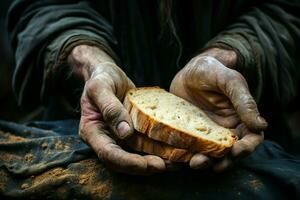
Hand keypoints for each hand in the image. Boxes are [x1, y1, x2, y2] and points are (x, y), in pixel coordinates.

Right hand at [68, 45, 167, 174]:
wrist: (108, 73)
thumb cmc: (101, 77)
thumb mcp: (101, 87)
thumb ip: (110, 108)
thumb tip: (125, 132)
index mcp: (92, 131)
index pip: (108, 154)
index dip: (127, 162)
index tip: (146, 165)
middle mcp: (106, 139)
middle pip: (123, 162)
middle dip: (144, 167)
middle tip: (165, 166)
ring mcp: (119, 137)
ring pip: (136, 157)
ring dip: (154, 162)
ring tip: (175, 163)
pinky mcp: (132, 133)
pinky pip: (144, 145)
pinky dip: (158, 150)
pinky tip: (174, 151)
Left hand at [170, 48, 267, 171]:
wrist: (187, 71)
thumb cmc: (211, 71)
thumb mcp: (229, 80)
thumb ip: (244, 101)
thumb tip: (261, 125)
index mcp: (241, 118)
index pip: (251, 139)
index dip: (247, 148)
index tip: (237, 151)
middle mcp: (226, 129)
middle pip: (230, 152)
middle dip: (224, 161)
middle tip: (215, 165)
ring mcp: (207, 133)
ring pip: (210, 153)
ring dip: (206, 161)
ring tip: (196, 163)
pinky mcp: (191, 134)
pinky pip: (192, 147)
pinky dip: (188, 154)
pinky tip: (180, 157)